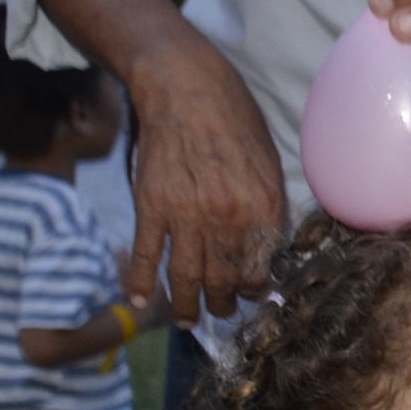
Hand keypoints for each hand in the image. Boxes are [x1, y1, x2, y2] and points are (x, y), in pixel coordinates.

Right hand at [124, 36, 286, 322]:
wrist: (186, 88)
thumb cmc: (234, 120)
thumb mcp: (268, 163)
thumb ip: (267, 208)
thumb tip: (267, 249)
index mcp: (262, 206)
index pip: (259, 267)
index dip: (254, 289)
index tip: (249, 295)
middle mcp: (226, 217)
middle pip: (223, 279)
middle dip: (222, 303)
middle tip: (220, 310)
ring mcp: (185, 214)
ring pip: (186, 277)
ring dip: (187, 306)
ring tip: (188, 321)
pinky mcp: (150, 206)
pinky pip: (147, 254)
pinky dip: (142, 282)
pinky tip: (142, 300)